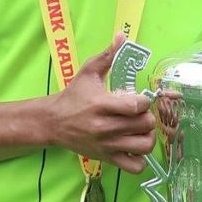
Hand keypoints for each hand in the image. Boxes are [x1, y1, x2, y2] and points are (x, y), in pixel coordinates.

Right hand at [46, 33, 155, 173]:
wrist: (53, 122)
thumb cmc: (74, 95)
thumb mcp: (88, 72)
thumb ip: (108, 55)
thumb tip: (122, 35)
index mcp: (102, 105)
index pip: (136, 106)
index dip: (145, 101)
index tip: (140, 98)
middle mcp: (105, 127)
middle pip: (144, 125)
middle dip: (147, 117)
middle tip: (141, 112)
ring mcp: (107, 146)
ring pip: (144, 146)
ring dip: (147, 136)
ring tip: (140, 128)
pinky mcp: (107, 159)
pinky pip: (135, 166)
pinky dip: (141, 158)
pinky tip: (134, 145)